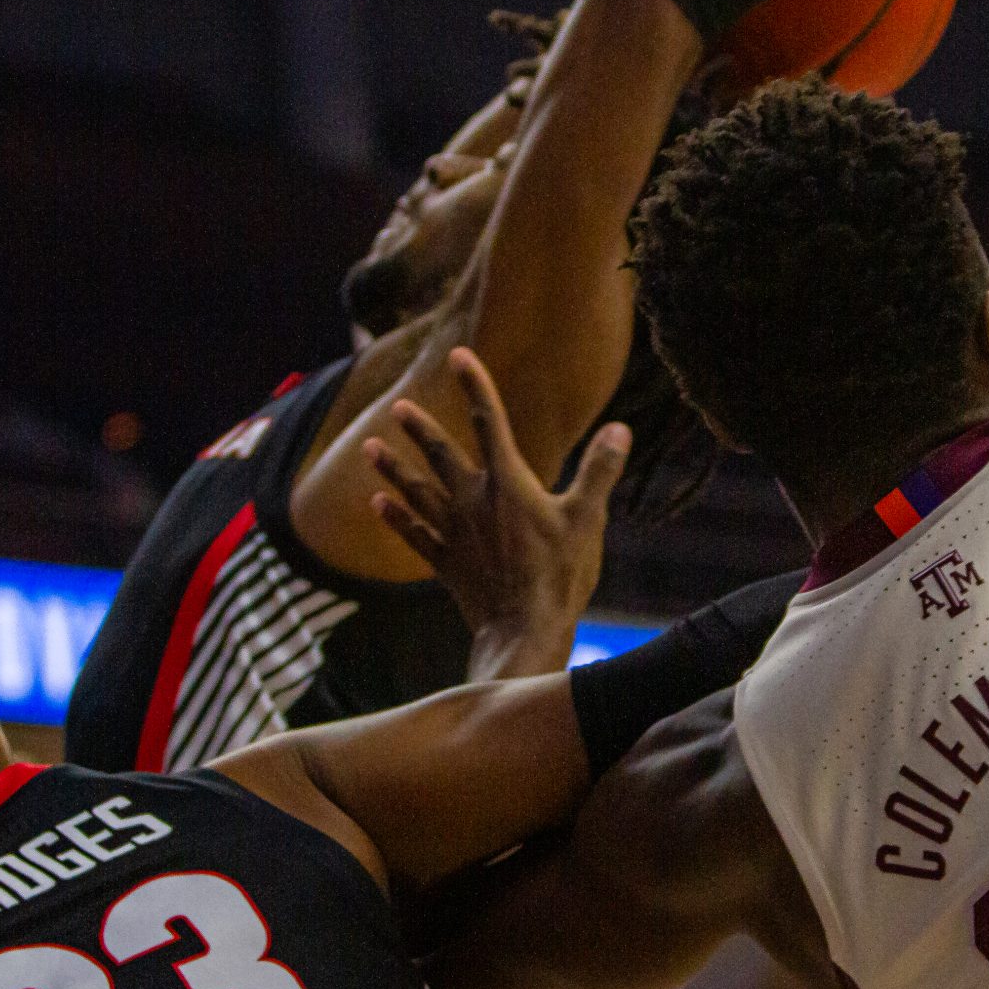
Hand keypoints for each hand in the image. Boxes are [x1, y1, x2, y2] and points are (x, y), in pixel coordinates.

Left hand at [365, 348, 629, 676]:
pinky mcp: (447, 563)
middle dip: (420, 429)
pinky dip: (397, 518)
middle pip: (441, 456)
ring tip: (369, 448)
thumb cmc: (559, 576)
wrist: (524, 632)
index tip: (459, 356)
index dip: (475, 386)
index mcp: (508, 484)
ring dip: (393, 469)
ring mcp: (455, 533)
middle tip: (399, 408)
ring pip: (417, 492)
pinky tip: (379, 504)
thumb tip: (619, 429)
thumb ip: (599, 471)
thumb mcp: (588, 520)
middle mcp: (473, 502)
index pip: (490, 421)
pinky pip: (415, 535)